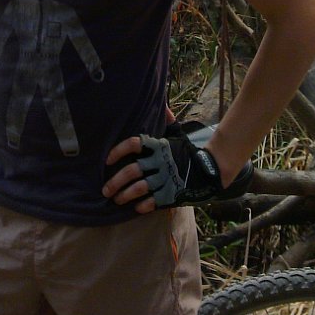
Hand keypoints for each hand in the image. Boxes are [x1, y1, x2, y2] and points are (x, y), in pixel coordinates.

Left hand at [103, 124, 253, 212]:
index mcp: (159, 146)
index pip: (133, 144)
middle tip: (105, 189)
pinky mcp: (171, 194)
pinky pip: (153, 201)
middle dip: (115, 181)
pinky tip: (135, 207)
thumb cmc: (187, 153)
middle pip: (132, 171)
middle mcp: (160, 162)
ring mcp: (165, 179)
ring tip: (116, 199)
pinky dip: (142, 205)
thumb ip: (167, 122)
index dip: (118, 151)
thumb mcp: (178, 135)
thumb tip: (163, 106)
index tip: (107, 160)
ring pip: (139, 188)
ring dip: (125, 195)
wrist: (209, 171)